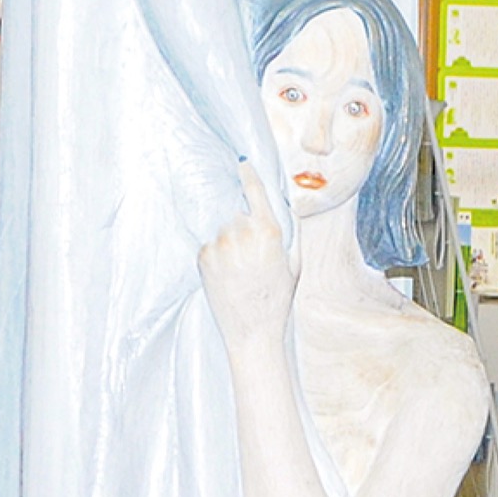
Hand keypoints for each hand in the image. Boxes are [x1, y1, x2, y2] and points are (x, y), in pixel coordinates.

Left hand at [198, 165, 296, 344]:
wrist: (252, 332)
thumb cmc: (277, 300)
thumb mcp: (294, 263)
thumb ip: (290, 231)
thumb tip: (283, 206)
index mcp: (268, 231)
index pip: (255, 190)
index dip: (248, 174)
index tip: (242, 164)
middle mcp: (241, 232)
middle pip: (238, 211)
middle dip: (242, 225)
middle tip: (250, 254)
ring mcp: (219, 243)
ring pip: (222, 228)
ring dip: (228, 240)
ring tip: (239, 269)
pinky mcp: (203, 256)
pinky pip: (210, 244)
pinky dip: (217, 254)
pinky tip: (227, 275)